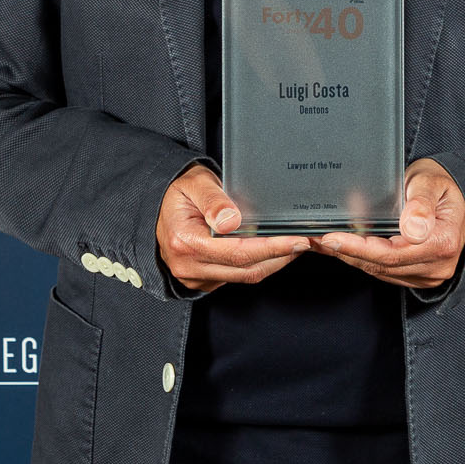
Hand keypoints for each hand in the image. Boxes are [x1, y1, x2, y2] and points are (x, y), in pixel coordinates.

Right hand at [156, 165, 309, 292]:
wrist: (158, 205)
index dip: (272, 247)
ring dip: (273, 262)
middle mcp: (188, 265)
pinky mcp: (203, 280)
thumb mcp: (194, 183)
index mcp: (185, 241)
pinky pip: (237, 276)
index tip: (296, 239)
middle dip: (280, 256)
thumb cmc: (179, 192)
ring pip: (245, 276)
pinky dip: (258, 264)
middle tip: (306, 241)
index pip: (238, 252)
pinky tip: (274, 250)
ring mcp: (195, 276)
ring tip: (294, 244)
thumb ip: (213, 200)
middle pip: (246, 269)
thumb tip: (231, 221)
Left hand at [314, 158, 464, 288]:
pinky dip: (363, 260)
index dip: (357, 248)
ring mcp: (428, 274)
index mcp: (443, 242)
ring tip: (324, 242)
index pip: (391, 254)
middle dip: (346, 253)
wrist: (453, 195)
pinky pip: (385, 272)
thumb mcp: (430, 182)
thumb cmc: (440, 185)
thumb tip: (412, 229)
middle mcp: (437, 265)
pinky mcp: (418, 275)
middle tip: (316, 239)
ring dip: (351, 257)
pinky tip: (343, 248)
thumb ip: (420, 203)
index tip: (331, 238)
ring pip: (380, 271)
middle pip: (382, 266)